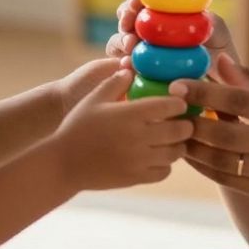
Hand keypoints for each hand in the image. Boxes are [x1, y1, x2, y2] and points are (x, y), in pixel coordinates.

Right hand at [49, 68, 193, 191]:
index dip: (179, 103)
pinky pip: (164, 171)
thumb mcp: (93, 99)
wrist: (63, 163)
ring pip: (176, 153)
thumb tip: (131, 70)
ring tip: (172, 140)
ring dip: (178, 145)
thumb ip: (115, 82)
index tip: (178, 103)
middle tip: (182, 121)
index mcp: (131, 114)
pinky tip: (158, 157)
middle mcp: (139, 137)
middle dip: (185, 124)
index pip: (171, 106)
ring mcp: (139, 160)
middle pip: (180, 130)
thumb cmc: (77, 127)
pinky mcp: (136, 177)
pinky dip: (166, 164)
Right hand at [106, 0, 238, 74]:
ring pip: (118, 39)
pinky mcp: (134, 73)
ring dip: (122, 39)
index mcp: (164, 12)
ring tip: (131, 46)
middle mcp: (148, 29)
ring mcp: (138, 50)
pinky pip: (120, 65)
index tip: (138, 1)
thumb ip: (208, 21)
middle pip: (125, 15)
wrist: (217, 92)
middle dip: (125, 16)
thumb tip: (197, 16)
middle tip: (129, 23)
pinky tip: (128, 65)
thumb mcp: (218, 34)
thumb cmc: (219, 57)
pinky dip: (121, 62)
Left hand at [171, 54, 248, 210]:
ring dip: (194, 147)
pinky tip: (193, 154)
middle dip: (192, 122)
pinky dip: (206, 167)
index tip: (178, 85)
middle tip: (169, 109)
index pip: (240, 101)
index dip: (205, 93)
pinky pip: (229, 181)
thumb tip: (218, 62)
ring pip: (223, 162)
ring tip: (176, 131)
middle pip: (226, 135)